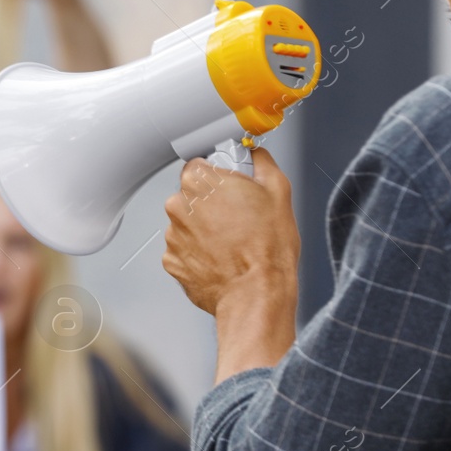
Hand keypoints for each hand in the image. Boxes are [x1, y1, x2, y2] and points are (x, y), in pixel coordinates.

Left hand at [163, 146, 299, 379]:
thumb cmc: (267, 248)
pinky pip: (185, 250)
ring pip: (188, 224)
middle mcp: (177, 205)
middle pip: (192, 195)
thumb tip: (256, 155)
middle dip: (212, 204)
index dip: (219, 177)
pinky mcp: (172, 262)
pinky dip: (199, 254)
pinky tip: (222, 260)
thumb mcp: (278, 191)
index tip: (231, 188)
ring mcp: (172, 235)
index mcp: (199, 181)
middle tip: (239, 219)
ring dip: (205, 230)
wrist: (256, 295)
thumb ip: (262, 163)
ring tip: (233, 244)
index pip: (200, 165)